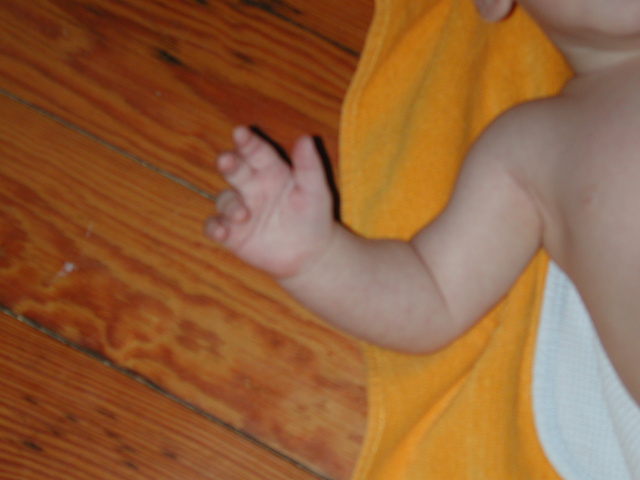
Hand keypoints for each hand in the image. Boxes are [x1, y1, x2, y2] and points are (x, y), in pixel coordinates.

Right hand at [205, 126, 335, 278]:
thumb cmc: (313, 215)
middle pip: (234, 169)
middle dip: (228, 163)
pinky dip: (214, 228)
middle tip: (226, 160)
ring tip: (242, 214)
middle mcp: (251, 187)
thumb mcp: (315, 190)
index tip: (240, 132)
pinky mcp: (232, 233)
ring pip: (225, 199)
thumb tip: (305, 138)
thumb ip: (309, 165)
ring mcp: (239, 209)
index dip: (247, 142)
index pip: (256, 152)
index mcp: (271, 171)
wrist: (310, 253)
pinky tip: (221, 231)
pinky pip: (214, 226)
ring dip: (229, 205)